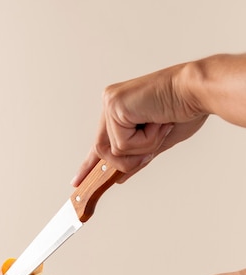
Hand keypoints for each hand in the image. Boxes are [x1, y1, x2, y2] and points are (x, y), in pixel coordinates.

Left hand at [72, 62, 208, 183]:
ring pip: (114, 151)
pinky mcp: (114, 106)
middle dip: (130, 158)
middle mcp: (111, 104)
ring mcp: (110, 103)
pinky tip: (158, 121)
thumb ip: (135, 159)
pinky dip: (145, 141)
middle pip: (104, 151)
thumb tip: (118, 177)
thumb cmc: (185, 110)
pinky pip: (122, 144)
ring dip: (143, 147)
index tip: (76, 182)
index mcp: (120, 110)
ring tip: (161, 125)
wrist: (198, 92)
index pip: (101, 142)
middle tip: (157, 136)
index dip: (89, 164)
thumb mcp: (156, 143)